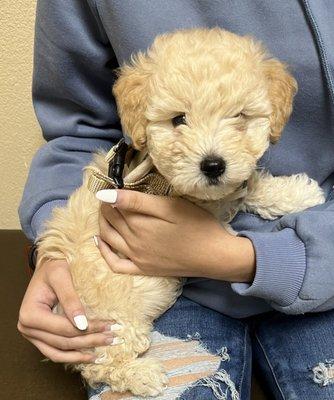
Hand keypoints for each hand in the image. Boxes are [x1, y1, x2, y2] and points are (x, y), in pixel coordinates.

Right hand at [18, 259, 121, 362]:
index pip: (64, 328)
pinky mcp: (40, 337)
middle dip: (91, 341)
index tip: (110, 326)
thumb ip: (70, 299)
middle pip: (64, 342)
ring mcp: (32, 335)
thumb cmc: (54, 266)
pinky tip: (91, 356)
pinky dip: (73, 356)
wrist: (48, 265)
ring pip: (60, 352)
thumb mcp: (62, 276)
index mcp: (30, 314)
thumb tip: (82, 326)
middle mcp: (27, 328)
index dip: (89, 330)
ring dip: (83, 355)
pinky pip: (56, 352)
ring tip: (105, 354)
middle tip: (114, 338)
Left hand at [96, 189, 254, 281]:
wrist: (214, 256)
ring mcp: (137, 259)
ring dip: (102, 224)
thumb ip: (136, 201)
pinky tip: (101, 243)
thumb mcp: (169, 207)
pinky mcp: (143, 270)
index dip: (109, 193)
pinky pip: (116, 265)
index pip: (113, 206)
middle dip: (105, 207)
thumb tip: (104, 195)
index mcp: (139, 225)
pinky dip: (105, 253)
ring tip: (105, 212)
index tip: (111, 183)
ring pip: (108, 239)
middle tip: (108, 195)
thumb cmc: (197, 226)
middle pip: (110, 222)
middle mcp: (132, 243)